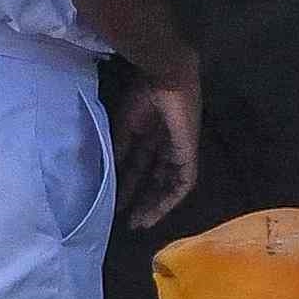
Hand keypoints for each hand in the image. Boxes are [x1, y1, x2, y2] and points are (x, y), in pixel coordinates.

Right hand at [112, 71, 201, 229]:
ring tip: (141, 222)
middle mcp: (167, 144)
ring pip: (169, 184)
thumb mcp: (125, 126)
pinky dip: (170, 198)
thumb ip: (120, 149)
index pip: (141, 166)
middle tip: (130, 222)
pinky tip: (156, 211)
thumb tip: (109, 174)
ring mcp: (180, 149)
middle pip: (156, 178)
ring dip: (156, 204)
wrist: (164, 77)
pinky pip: (183, 182)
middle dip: (143, 199)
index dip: (130, 185)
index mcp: (152, 133)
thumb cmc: (144, 93)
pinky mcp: (189, 153)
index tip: (118, 205)